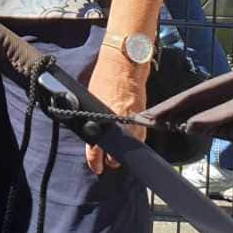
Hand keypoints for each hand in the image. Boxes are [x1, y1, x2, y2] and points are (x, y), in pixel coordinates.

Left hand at [84, 46, 148, 174]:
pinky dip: (134, 139)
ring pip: (130, 147)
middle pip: (115, 155)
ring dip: (124, 151)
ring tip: (119, 153)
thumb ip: (90, 118)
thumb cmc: (105, 78)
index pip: (96, 151)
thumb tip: (89, 131)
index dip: (95, 162)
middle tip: (109, 162)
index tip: (97, 169)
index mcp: (100, 122)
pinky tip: (130, 138)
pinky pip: (139, 135)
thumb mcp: (90, 100)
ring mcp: (132, 123)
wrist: (124, 64)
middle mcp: (117, 125)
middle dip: (112, 160)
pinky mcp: (142, 118)